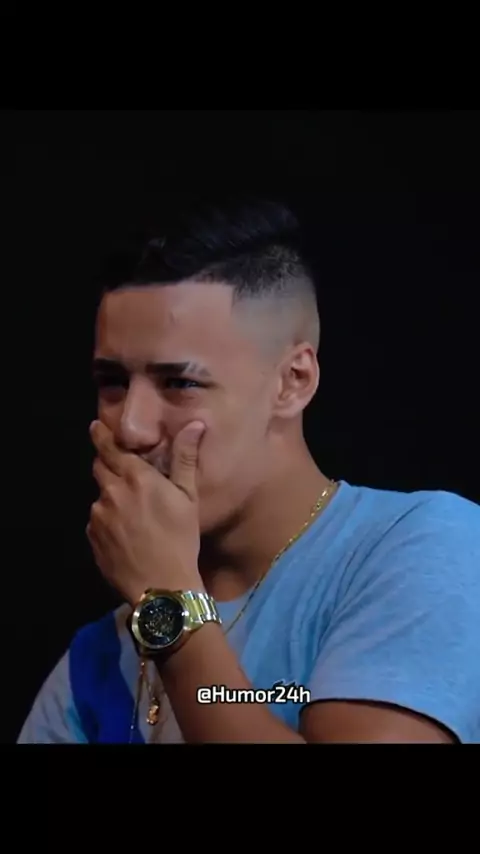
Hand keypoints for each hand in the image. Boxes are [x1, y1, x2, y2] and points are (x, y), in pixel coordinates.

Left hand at [86, 419, 205, 604]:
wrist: (162, 586)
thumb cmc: (181, 539)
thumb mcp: (189, 497)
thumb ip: (185, 458)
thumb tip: (194, 424)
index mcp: (135, 477)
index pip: (110, 448)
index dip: (101, 436)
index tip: (96, 427)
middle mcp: (111, 492)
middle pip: (100, 468)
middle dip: (109, 465)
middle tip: (126, 474)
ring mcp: (98, 516)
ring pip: (100, 497)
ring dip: (111, 497)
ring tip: (132, 514)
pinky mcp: (92, 538)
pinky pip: (97, 521)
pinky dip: (108, 521)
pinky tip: (126, 535)